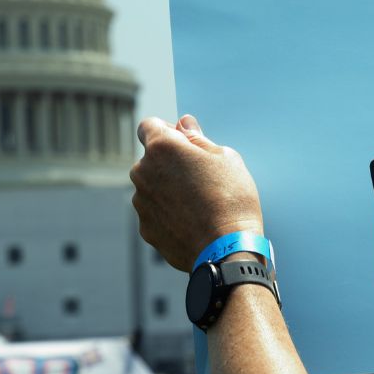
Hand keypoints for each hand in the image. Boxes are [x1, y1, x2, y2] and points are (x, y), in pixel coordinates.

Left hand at [131, 115, 266, 270]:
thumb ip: (197, 138)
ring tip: (199, 204)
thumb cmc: (231, 198)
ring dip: (168, 189)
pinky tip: (193, 222)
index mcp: (162, 148)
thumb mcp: (225, 157)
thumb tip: (183, 124)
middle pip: (151, 159)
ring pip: (152, 187)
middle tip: (200, 177)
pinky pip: (155, 213)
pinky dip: (169, 214)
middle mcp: (142, 172)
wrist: (228, 248)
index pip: (149, 126)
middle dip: (169, 163)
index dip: (168, 131)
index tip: (186, 144)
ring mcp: (141, 202)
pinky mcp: (145, 228)